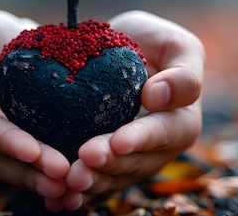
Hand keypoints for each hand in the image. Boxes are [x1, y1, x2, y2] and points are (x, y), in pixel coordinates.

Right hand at [0, 10, 70, 209]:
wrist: (6, 49)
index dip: (4, 141)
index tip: (31, 149)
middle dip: (30, 168)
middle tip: (61, 171)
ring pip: (14, 173)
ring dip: (40, 181)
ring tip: (68, 186)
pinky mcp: (11, 160)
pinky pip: (27, 173)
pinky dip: (46, 180)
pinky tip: (71, 188)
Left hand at [57, 10, 204, 210]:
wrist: (114, 48)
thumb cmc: (150, 41)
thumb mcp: (175, 43)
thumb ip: (182, 72)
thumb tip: (157, 97)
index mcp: (182, 119)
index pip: (167, 133)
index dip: (143, 139)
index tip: (119, 140)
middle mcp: (159, 147)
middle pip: (138, 162)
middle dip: (111, 164)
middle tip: (84, 161)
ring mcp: (131, 158)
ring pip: (114, 177)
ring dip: (93, 182)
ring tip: (68, 181)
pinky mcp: (105, 162)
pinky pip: (94, 179)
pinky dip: (76, 190)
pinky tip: (55, 196)